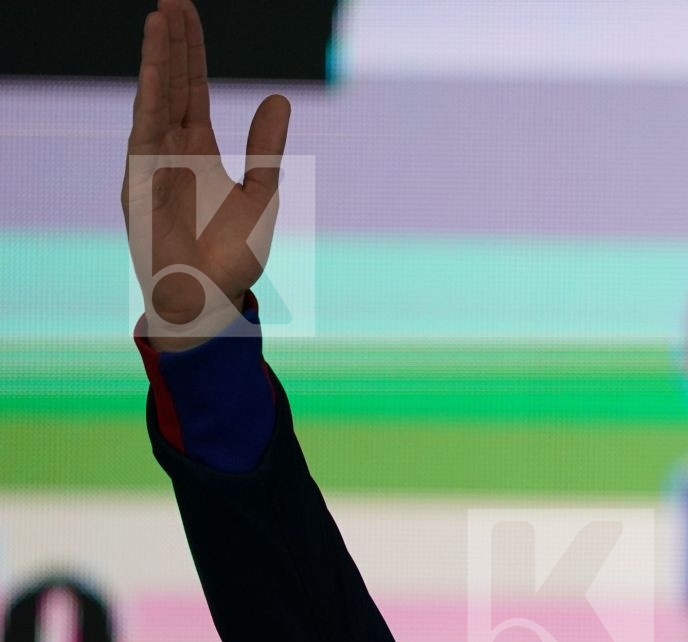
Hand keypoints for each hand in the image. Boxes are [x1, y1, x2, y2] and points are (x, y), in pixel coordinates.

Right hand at [122, 0, 290, 350]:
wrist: (210, 297)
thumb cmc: (231, 254)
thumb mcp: (261, 191)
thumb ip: (267, 146)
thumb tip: (278, 97)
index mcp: (196, 148)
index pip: (190, 88)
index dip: (191, 52)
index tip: (188, 13)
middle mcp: (169, 148)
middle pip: (169, 83)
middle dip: (171, 43)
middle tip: (173, 0)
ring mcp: (151, 162)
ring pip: (154, 99)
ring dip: (157, 60)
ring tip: (160, 18)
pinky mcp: (139, 181)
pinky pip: (145, 131)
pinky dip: (149, 98)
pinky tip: (152, 69)